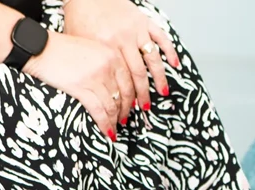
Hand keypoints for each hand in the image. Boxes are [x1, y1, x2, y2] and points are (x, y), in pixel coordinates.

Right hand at [23, 31, 128, 139]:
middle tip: (125, 120)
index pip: (131, 81)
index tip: (134, 106)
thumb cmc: (62, 49)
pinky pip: (99, 111)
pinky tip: (107, 131)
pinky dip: (104, 123)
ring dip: (115, 120)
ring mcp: (95, 78)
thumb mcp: (91, 49)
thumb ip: (106, 63)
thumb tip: (117, 85)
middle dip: (126, 111)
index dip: (134, 97)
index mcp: (112, 55)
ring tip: (115, 128)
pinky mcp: (81, 88)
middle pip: (125, 95)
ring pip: (112, 105)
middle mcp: (108, 66)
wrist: (38, 47)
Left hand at [63, 0, 179, 112]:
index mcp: (106, 47)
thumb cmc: (78, 15)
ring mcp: (136, 30)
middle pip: (138, 74)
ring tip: (163, 92)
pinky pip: (161, 37)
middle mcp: (123, 40)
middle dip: (143, 94)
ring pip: (153, 60)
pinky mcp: (143, 20)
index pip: (121, 79)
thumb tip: (97, 86)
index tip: (127, 109)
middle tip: (145, 108)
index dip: (125, 97)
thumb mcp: (79, 43)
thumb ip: (91, 62)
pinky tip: (175, 65)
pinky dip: (170, 51)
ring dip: (159, 78)